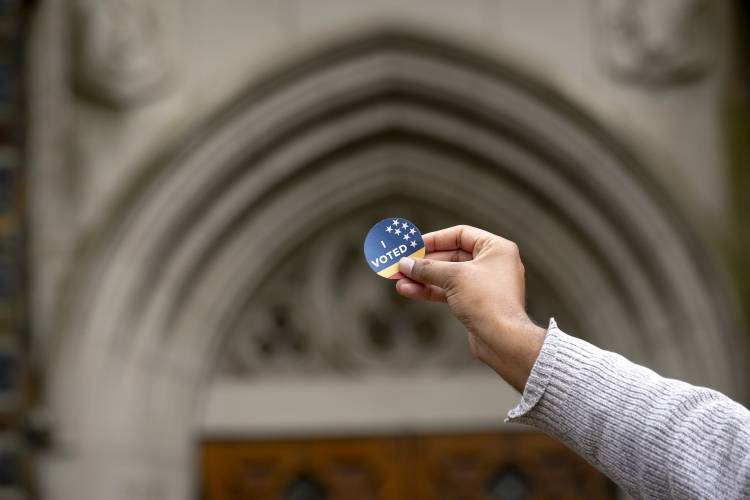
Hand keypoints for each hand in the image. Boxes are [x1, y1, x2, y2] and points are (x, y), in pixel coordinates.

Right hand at [396, 225, 544, 391]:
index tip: (413, 245)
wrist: (503, 340)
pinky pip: (449, 292)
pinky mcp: (476, 304)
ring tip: (399, 281)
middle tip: (401, 265)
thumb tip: (405, 263)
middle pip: (451, 256)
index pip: (460, 235)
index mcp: (496, 248)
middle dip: (424, 263)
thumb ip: (427, 268)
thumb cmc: (487, 301)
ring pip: (447, 276)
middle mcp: (492, 264)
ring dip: (423, 278)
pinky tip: (409, 291)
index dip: (435, 239)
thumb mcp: (454, 277)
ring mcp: (484, 285)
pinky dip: (430, 291)